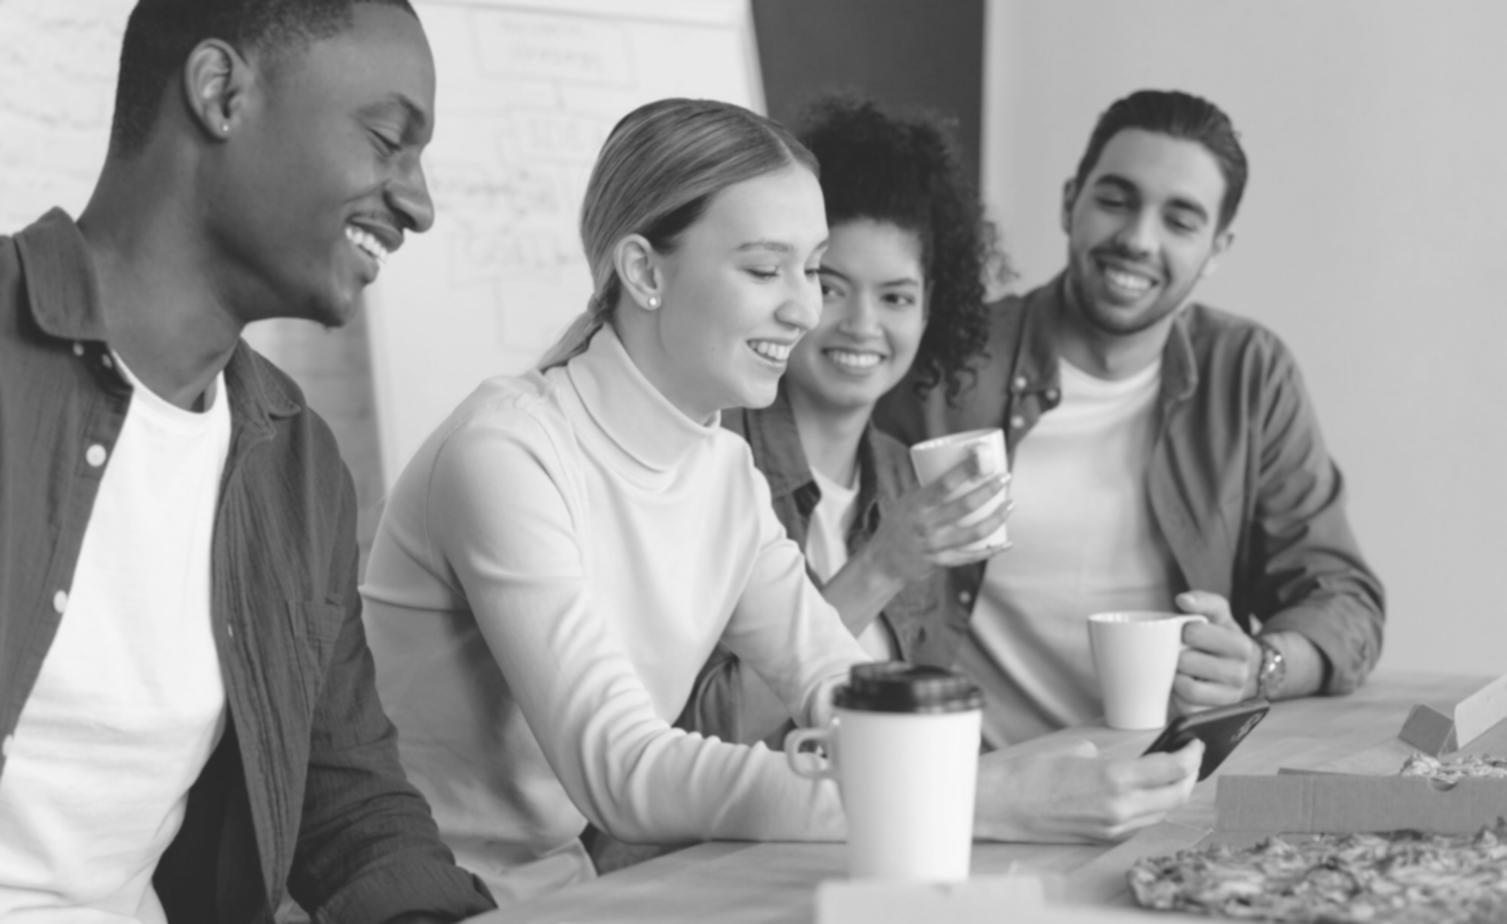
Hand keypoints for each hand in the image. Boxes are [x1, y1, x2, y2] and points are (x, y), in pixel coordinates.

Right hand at [862, 449, 1010, 583]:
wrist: (883, 561)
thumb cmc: (898, 524)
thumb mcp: (907, 501)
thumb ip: (928, 487)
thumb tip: (952, 461)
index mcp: (917, 505)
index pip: (944, 484)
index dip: (965, 469)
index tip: (982, 455)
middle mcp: (926, 525)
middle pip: (965, 506)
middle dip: (989, 490)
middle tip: (1005, 477)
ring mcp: (935, 545)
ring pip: (974, 533)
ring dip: (996, 518)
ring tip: (1010, 504)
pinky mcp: (942, 562)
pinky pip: (971, 557)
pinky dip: (991, 551)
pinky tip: (1006, 543)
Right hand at [973, 738, 1201, 842]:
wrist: (1000, 805)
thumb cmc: (1029, 774)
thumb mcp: (1076, 752)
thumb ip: (1110, 760)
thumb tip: (1130, 766)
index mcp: (1114, 780)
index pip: (1172, 770)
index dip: (1191, 755)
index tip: (1196, 743)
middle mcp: (1120, 809)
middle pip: (1176, 796)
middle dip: (1190, 775)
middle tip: (1192, 756)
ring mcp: (1113, 828)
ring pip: (1162, 812)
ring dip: (1174, 793)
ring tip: (1176, 773)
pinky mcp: (1102, 838)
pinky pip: (1141, 823)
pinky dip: (1153, 807)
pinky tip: (1150, 793)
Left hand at [1172, 590, 1260, 712]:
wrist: (1246, 671)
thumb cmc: (1224, 640)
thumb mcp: (1221, 616)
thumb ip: (1204, 601)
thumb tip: (1183, 600)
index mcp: (1241, 645)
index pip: (1196, 633)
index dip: (1183, 631)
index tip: (1184, 633)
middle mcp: (1239, 673)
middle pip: (1187, 662)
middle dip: (1175, 655)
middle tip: (1176, 653)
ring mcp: (1229, 697)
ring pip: (1187, 689)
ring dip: (1174, 677)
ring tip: (1176, 669)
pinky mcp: (1216, 714)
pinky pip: (1187, 709)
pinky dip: (1176, 698)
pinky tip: (1179, 687)